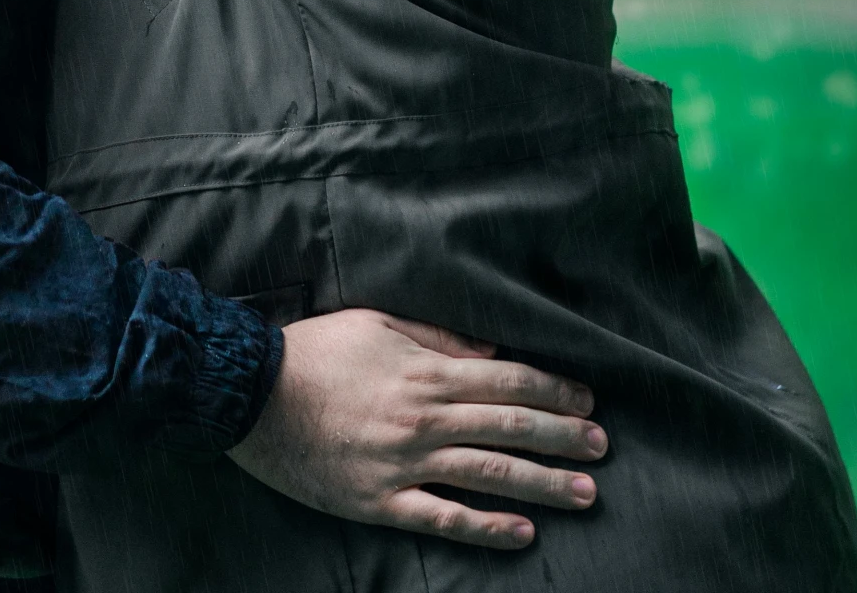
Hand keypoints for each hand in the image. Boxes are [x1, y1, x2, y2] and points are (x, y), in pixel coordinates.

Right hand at [228, 309, 605, 550]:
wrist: (253, 394)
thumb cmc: (314, 351)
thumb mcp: (376, 322)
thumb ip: (436, 336)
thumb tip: (490, 349)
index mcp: (423, 371)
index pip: (505, 379)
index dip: (552, 389)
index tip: (587, 399)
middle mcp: (423, 417)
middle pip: (508, 426)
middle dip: (562, 436)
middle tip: (602, 446)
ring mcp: (404, 463)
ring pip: (488, 474)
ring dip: (543, 483)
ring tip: (585, 492)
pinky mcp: (381, 500)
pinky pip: (443, 517)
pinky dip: (486, 528)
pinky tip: (522, 533)